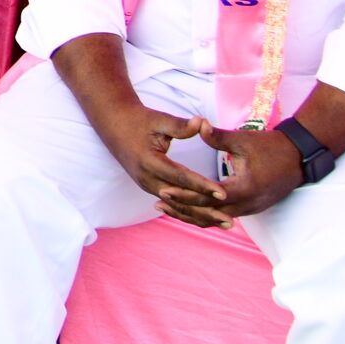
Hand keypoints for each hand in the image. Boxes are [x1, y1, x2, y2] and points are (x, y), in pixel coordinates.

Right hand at [85, 95, 221, 213]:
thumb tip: (202, 122)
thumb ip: (181, 126)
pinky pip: (172, 203)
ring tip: (224, 223)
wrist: (115, 124)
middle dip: (205, 211)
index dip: (202, 185)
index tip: (223, 193)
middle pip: (180, 200)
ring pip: (177, 206)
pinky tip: (208, 216)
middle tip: (230, 221)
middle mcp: (146, 178)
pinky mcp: (149, 187)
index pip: (181, 177)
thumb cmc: (140, 120)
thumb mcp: (160, 120)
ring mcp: (146, 185)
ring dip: (200, 215)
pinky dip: (190, 211)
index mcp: (149, 161)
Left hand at [169, 125, 305, 226]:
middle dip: (183, 209)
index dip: (185, 195)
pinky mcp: (252, 209)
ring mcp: (251, 209)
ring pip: (215, 219)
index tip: (164, 189)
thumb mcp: (244, 140)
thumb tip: (198, 125)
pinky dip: (205, 214)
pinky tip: (189, 209)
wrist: (300, 157)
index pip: (208, 197)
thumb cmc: (271, 146)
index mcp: (245, 188)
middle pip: (209, 214)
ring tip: (167, 208)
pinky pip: (223, 216)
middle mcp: (248, 204)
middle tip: (158, 202)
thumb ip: (218, 137)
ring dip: (192, 214)